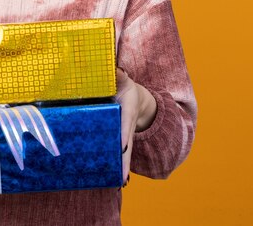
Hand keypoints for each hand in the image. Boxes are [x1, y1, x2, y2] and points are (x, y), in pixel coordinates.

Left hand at [115, 67, 156, 185]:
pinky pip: (120, 154)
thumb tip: (116, 69)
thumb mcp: (122, 79)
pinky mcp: (121, 139)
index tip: (122, 146)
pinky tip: (117, 180)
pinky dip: (120, 166)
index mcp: (127, 112)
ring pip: (125, 153)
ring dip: (123, 167)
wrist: (136, 97)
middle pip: (127, 145)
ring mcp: (125, 135)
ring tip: (120, 182)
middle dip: (125, 160)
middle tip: (122, 176)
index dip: (124, 135)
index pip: (125, 124)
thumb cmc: (125, 87)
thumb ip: (119, 75)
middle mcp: (127, 126)